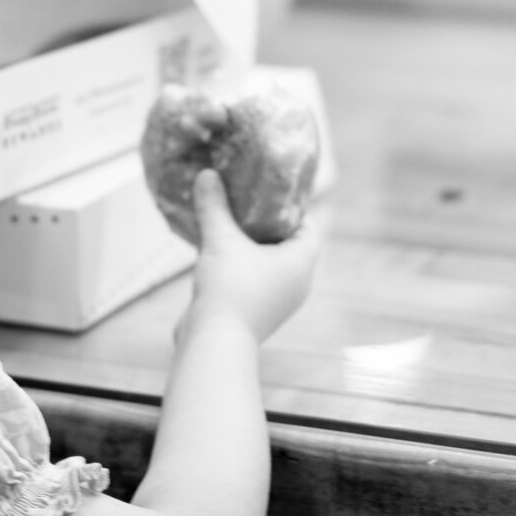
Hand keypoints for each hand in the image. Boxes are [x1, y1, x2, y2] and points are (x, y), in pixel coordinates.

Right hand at [179, 168, 318, 344]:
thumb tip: (207, 173)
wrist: (214, 342)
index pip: (308, 228)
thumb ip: (214, 206)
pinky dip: (241, 266)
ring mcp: (278, 301)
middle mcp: (296, 283)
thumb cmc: (229, 288)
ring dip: (252, 247)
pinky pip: (255, 280)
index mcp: (301, 263)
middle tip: (247, 204)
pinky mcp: (258, 312)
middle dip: (268, 225)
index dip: (292, 208)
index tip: (270, 193)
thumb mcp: (220, 240)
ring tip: (229, 226)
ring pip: (270, 265)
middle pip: (289, 245)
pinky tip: (218, 254)